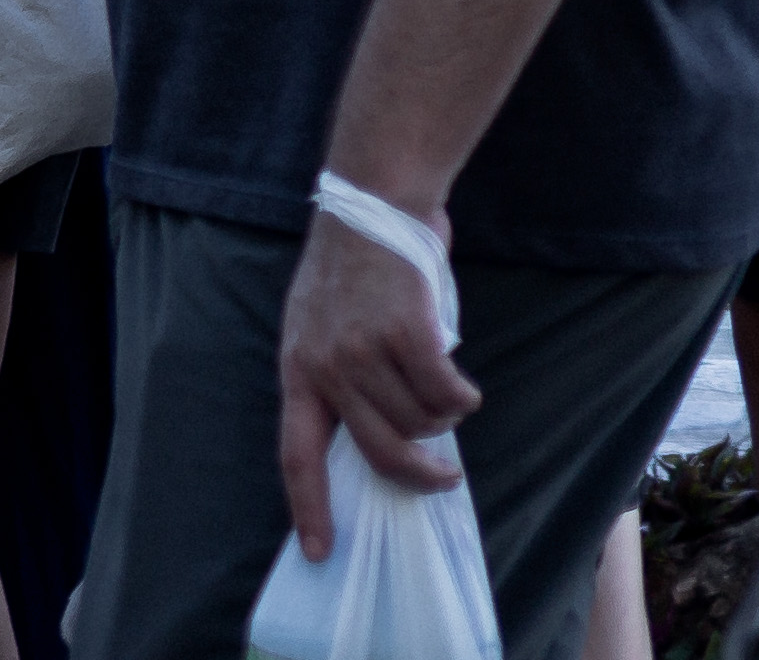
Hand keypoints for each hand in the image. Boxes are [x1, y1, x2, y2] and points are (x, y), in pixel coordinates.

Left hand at [274, 195, 478, 555]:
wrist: (370, 205)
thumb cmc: (355, 272)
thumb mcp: (324, 328)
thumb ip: (343, 381)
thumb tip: (386, 440)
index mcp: (297, 369)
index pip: (295, 453)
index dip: (309, 507)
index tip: (319, 552)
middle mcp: (323, 366)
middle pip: (379, 453)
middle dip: (420, 476)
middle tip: (445, 477)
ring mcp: (361, 350)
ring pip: (423, 423)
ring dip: (442, 411)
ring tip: (436, 377)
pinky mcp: (404, 333)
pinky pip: (448, 394)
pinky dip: (463, 391)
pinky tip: (456, 372)